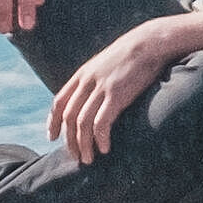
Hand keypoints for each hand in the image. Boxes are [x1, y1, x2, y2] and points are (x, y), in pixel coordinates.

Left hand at [47, 20, 178, 163]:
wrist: (150, 42)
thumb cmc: (132, 55)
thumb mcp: (106, 64)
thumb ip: (96, 79)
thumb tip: (92, 96)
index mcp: (82, 74)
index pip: (59, 102)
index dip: (53, 122)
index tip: (52, 137)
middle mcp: (87, 82)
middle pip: (69, 117)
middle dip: (69, 140)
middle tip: (75, 157)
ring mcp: (101, 88)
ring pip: (82, 123)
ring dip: (83, 145)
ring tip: (88, 159)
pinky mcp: (117, 95)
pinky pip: (101, 122)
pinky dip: (100, 138)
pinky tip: (104, 148)